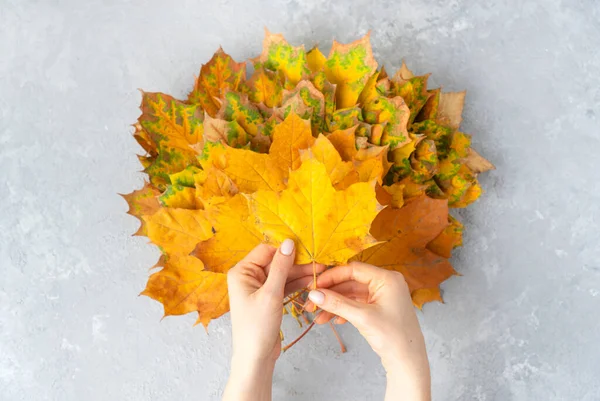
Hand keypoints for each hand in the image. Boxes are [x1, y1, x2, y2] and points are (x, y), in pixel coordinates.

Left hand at [223, 240, 324, 400]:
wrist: (255, 358)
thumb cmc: (257, 327)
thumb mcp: (271, 294)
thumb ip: (280, 266)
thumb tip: (289, 242)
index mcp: (242, 272)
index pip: (266, 250)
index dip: (286, 250)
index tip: (307, 250)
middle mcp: (248, 277)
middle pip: (276, 262)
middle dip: (296, 263)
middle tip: (319, 264)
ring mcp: (258, 288)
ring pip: (282, 274)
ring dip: (299, 274)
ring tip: (320, 273)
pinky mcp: (268, 299)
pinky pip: (283, 285)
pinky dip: (296, 284)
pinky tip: (311, 282)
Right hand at [305, 262, 430, 400]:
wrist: (408, 362)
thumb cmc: (391, 337)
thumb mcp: (362, 317)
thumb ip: (337, 303)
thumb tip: (313, 294)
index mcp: (387, 278)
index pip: (353, 270)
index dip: (331, 277)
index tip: (313, 286)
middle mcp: (385, 283)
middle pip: (350, 282)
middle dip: (330, 294)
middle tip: (311, 304)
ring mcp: (383, 296)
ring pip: (351, 295)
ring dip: (335, 305)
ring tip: (318, 318)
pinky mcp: (380, 308)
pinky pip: (357, 304)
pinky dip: (344, 311)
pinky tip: (334, 320)